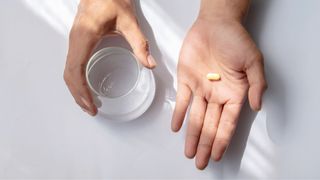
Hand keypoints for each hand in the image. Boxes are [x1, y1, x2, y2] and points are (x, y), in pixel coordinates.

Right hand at [64, 0, 155, 115]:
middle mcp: (76, 41)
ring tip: (87, 104)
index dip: (81, 91)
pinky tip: (85, 87)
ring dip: (75, 89)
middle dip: (78, 95)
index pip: (76, 70)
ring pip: (68, 71)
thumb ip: (139, 44)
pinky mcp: (78, 40)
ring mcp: (74, 41)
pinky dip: (76, 80)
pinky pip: (72, 64)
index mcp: (84, 38)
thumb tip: (149, 64)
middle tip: (91, 110)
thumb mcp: (129, 21)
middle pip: (69, 75)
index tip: (90, 105)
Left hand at [172, 17, 266, 168]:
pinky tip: (177, 128)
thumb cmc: (236, 40)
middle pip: (210, 125)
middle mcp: (217, 95)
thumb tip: (257, 106)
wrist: (215, 23)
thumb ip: (256, 84)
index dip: (222, 139)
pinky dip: (179, 114)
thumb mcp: (253, 61)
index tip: (218, 155)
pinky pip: (183, 100)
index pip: (228, 122)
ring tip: (189, 152)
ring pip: (196, 117)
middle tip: (201, 163)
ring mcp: (201, 89)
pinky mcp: (186, 80)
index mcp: (234, 93)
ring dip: (192, 135)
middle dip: (206, 144)